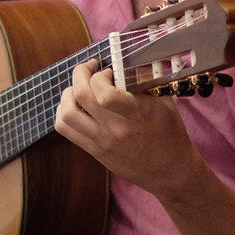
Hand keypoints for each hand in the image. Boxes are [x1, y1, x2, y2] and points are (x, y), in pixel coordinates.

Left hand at [55, 59, 201, 196]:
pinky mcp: (94, 151)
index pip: (104, 93)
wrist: (170, 171)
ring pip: (67, 113)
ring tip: (79, 88)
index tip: (107, 71)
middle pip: (80, 96)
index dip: (99, 75)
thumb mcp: (163, 102)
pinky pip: (65, 129)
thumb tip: (124, 63)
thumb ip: (143, 82)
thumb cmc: (169, 133)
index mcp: (136, 114)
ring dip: (68, 93)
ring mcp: (102, 142)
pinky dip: (64, 111)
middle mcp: (115, 129)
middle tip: (89, 69)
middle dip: (80, 73)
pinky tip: (75, 105)